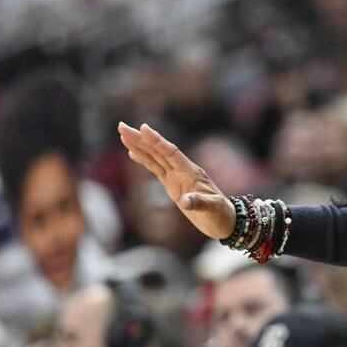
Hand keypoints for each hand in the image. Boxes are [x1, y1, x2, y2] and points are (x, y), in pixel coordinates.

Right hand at [118, 122, 235, 238]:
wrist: (224, 220)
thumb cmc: (220, 214)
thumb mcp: (212, 209)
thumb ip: (199, 203)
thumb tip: (185, 202)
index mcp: (191, 172)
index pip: (171, 153)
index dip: (157, 141)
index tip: (143, 128)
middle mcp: (182, 171)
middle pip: (158, 151)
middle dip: (140, 139)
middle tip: (122, 126)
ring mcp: (177, 177)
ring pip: (154, 158)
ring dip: (139, 146)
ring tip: (124, 135)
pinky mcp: (172, 185)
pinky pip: (155, 169)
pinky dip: (144, 160)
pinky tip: (132, 153)